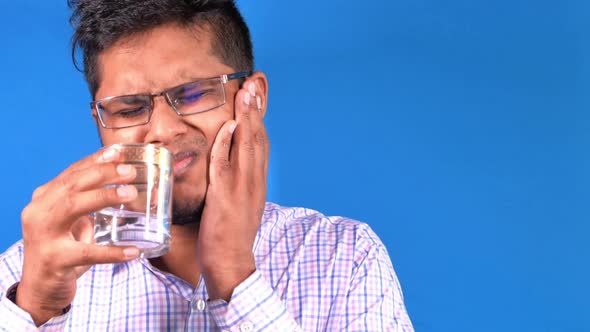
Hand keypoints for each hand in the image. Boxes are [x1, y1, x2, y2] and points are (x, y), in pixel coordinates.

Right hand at [17, 148, 141, 325]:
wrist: (39, 288)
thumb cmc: (60, 248)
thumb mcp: (69, 220)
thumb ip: (86, 201)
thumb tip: (124, 183)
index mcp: (43, 199)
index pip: (71, 174)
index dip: (94, 161)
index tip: (118, 152)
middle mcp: (38, 212)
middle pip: (72, 185)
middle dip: (102, 174)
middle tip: (130, 171)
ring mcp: (44, 236)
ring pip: (74, 207)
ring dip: (104, 197)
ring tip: (131, 194)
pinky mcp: (55, 260)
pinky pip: (87, 252)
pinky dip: (112, 252)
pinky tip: (133, 251)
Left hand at [197, 79, 268, 300]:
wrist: (231, 262)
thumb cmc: (230, 235)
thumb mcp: (239, 204)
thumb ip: (238, 181)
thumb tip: (232, 160)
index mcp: (256, 181)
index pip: (260, 143)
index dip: (259, 118)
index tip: (257, 95)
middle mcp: (254, 181)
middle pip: (258, 138)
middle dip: (256, 109)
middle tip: (255, 83)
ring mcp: (242, 188)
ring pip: (247, 146)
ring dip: (247, 118)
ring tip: (247, 93)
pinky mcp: (227, 196)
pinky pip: (226, 165)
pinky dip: (228, 144)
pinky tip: (230, 126)